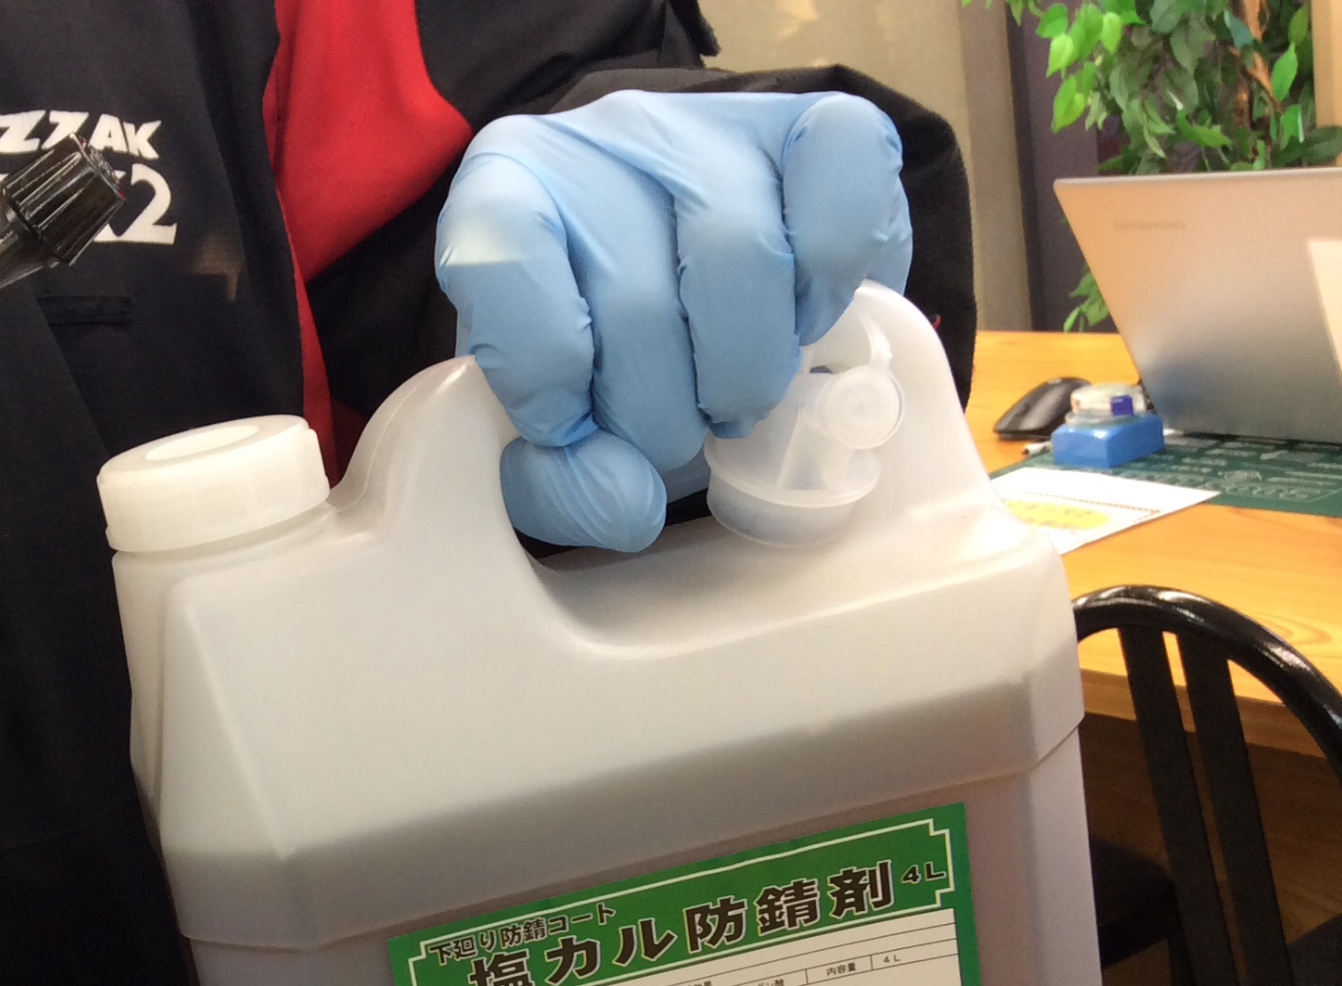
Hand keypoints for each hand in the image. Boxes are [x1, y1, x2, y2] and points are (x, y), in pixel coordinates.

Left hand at [435, 90, 911, 552]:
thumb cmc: (604, 353)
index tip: (565, 426)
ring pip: (740, 260)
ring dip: (744, 374)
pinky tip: (800, 327)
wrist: (689, 274)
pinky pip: (840, 200)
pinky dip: (829, 291)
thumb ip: (561, 482)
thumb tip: (629, 504)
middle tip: (671, 436)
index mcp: (507, 190)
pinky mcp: (815, 125)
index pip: (501, 262)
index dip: (539, 372)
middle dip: (659, 414)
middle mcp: (602, 139)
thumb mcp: (552, 429)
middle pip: (637, 299)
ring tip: (731, 399)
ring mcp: (712, 124)